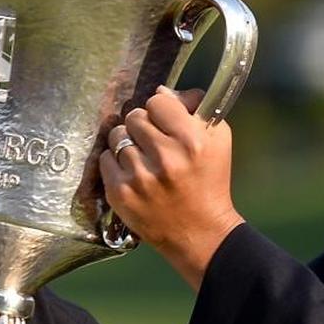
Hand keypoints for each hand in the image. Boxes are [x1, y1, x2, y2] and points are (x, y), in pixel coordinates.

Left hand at [101, 86, 243, 290]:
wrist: (201, 232)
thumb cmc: (211, 182)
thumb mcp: (218, 141)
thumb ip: (196, 109)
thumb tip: (165, 90)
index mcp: (191, 141)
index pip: (158, 101)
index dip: (163, 110)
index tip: (167, 122)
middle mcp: (164, 158)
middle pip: (134, 116)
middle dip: (144, 126)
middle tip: (155, 142)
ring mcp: (139, 177)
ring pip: (117, 136)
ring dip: (128, 143)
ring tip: (143, 158)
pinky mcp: (120, 193)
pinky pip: (105, 159)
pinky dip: (117, 163)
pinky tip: (133, 174)